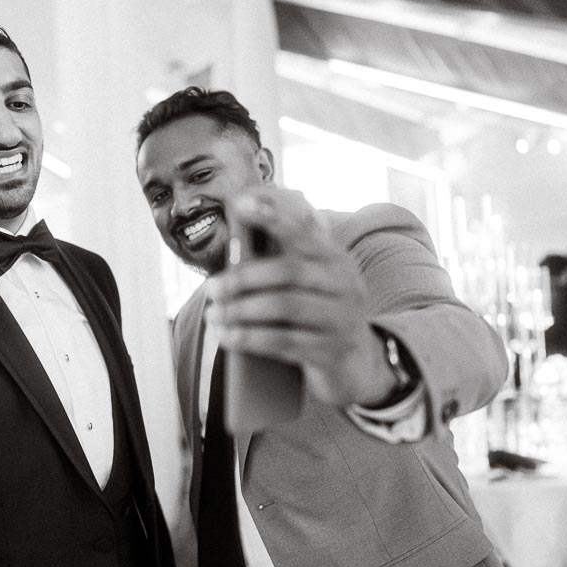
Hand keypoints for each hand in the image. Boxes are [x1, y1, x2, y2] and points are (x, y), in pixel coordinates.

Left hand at [206, 189, 396, 407]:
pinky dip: (249, 338)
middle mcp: (344, 284)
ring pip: (284, 307)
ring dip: (241, 310)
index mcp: (335, 259)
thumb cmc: (318, 312)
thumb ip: (287, 258)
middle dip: (242, 278)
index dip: (272, 217)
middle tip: (211, 287)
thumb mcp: (313, 281)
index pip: (303, 231)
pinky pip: (284, 342)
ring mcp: (341, 318)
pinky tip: (227, 336)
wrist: (356, 362)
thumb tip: (241, 230)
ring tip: (213, 314)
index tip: (241, 204)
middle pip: (288, 272)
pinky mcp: (331, 350)